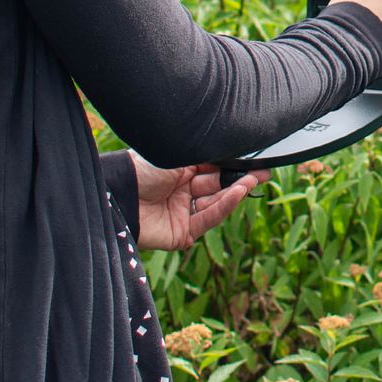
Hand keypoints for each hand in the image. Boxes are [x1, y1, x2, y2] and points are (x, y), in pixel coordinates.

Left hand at [129, 151, 270, 250]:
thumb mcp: (177, 156)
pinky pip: (207, 219)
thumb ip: (204, 157)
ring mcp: (182, 212)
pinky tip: (236, 193)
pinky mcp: (181, 233)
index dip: (233, 165)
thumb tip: (231, 148)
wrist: (119, 193)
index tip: (255, 160)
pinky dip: (223, 207)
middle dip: (239, 178)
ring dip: (234, 192)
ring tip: (251, 180)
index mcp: (179, 169)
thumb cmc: (143, 168)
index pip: (212, 168)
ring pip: (215, 203)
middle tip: (262, 172)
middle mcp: (182, 190)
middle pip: (217, 186)